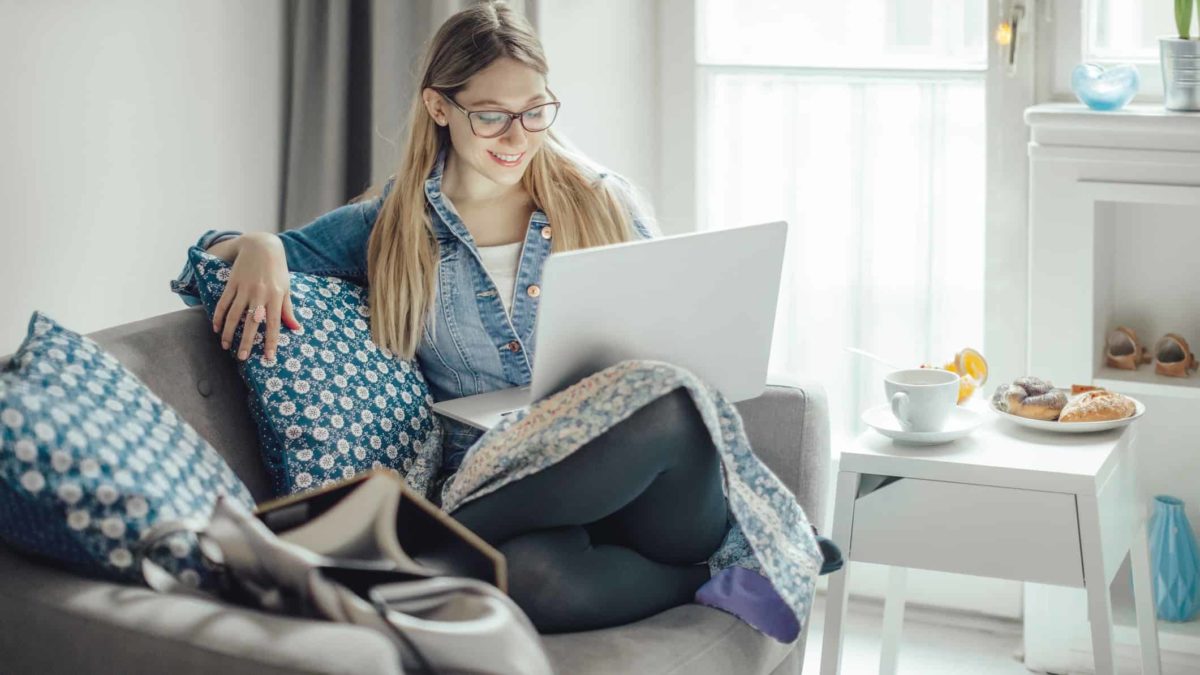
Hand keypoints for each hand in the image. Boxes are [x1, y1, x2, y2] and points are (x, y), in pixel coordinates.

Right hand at [211, 233, 300, 361]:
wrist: (262, 246)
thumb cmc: (277, 270)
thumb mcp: (286, 288)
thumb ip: (288, 309)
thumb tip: (296, 328)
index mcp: (275, 296)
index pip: (274, 324)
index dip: (271, 341)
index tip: (269, 357)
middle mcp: (259, 294)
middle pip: (251, 323)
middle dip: (246, 342)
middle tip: (242, 358)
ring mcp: (244, 288)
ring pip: (233, 315)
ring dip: (228, 332)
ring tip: (226, 346)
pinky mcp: (232, 283)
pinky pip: (223, 303)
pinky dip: (218, 317)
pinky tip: (216, 329)